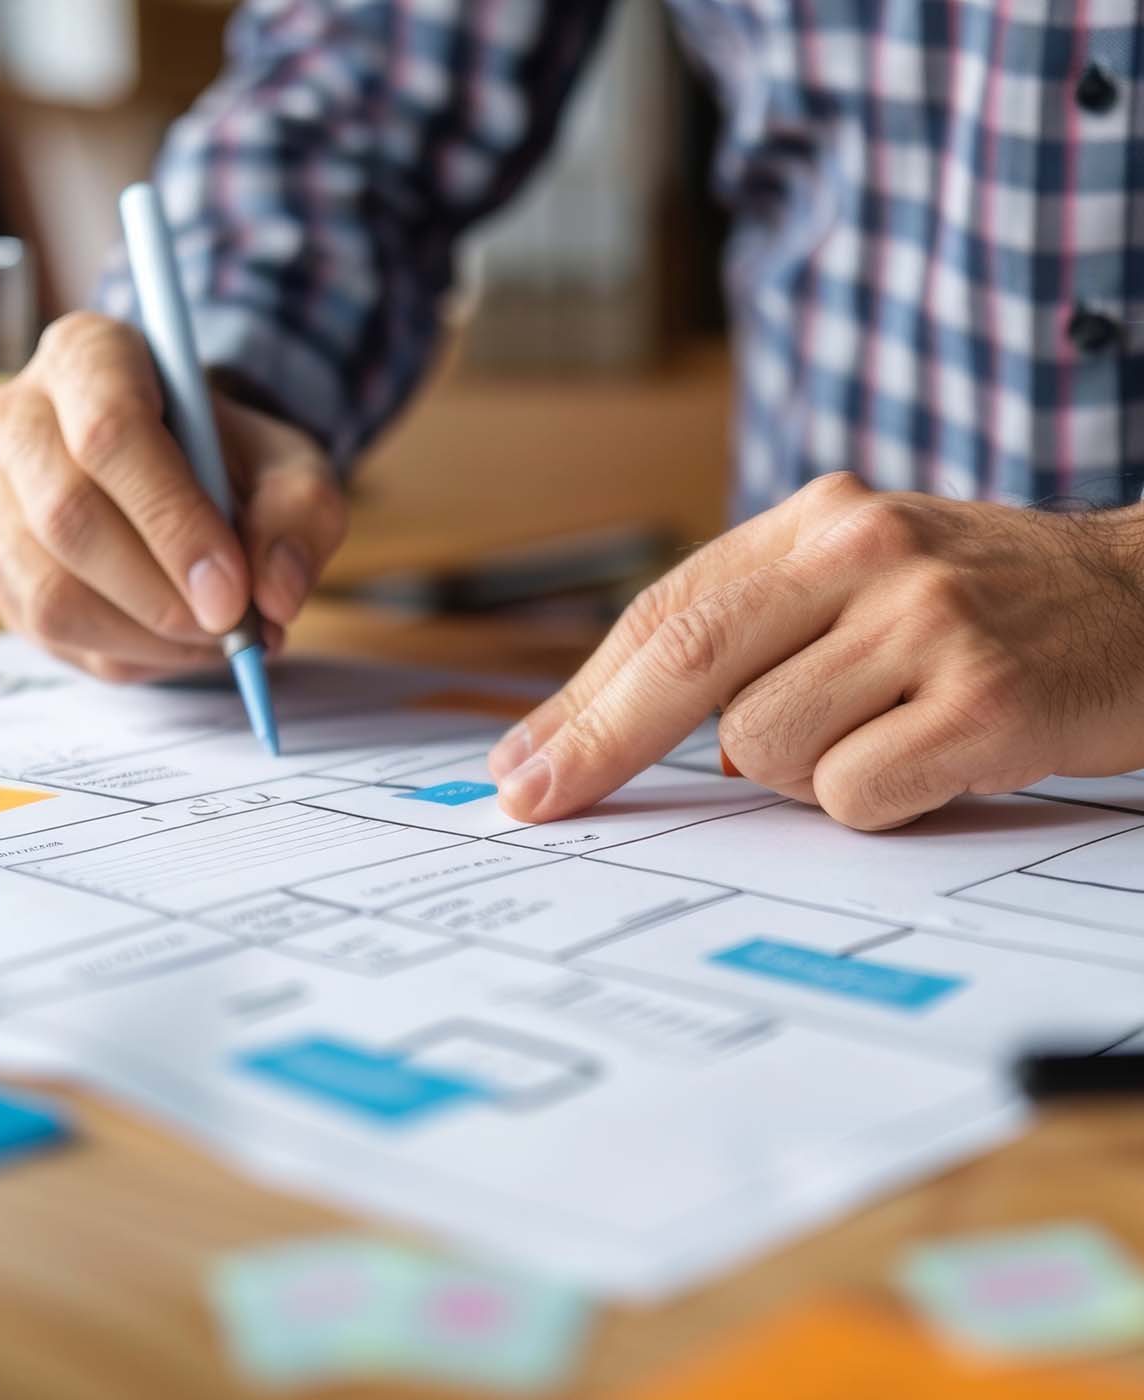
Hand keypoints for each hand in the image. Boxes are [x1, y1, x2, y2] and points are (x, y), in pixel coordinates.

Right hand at [0, 311, 345, 681]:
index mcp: (89, 356)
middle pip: (68, 516)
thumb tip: (275, 594)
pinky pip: (51, 632)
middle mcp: (21, 417)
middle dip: (161, 593)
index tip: (233, 592)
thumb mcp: (293, 468)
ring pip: (51, 589)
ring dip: (148, 636)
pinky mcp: (2, 569)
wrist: (195, 473)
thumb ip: (299, 517)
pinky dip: (130, 654)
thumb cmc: (238, 461)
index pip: (110, 433)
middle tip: (234, 628)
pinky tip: (182, 643)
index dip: (173, 521)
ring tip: (220, 638)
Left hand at [489, 473, 1143, 829]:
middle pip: (685, 665)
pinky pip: (854, 794)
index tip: (523, 765)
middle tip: (539, 800)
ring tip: (883, 735)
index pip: (666, 614)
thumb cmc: (982, 607)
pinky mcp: (986, 700)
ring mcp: (927, 621)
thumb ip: (762, 637)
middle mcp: (865, 551)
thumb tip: (673, 740)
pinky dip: (874, 802)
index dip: (582, 699)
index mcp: (817, 519)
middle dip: (598, 746)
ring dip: (804, 773)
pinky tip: (932, 762)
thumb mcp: (863, 581)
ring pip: (769, 748)